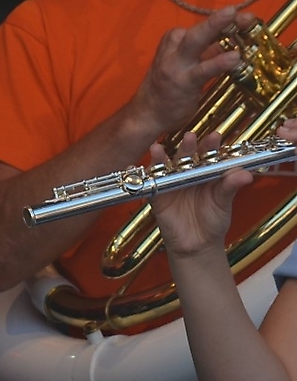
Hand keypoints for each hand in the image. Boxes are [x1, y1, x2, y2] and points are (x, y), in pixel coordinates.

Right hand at [130, 6, 249, 133]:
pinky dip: (218, 61)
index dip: (222, 21)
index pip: (199, 28)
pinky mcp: (183, 82)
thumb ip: (206, 54)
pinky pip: (202, 69)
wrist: (146, 114)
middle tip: (236, 9)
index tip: (242, 16)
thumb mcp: (185, 66)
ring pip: (195, 41)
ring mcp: (176, 65)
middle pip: (197, 30)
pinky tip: (234, 57)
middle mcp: (173, 50)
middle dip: (218, 18)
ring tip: (235, 18)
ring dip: (214, 27)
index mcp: (173, 44)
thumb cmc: (167, 91)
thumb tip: (233, 42)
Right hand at [147, 130, 252, 258]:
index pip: (208, 154)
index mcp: (205, 173)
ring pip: (165, 166)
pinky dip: (140, 173)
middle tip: (190, 137)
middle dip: (187, 146)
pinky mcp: (157, 194)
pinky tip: (134, 166)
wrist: (198, 244)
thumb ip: (230, 186)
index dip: (210, 145)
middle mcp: (187, 174)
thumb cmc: (214, 221)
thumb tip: (245, 174)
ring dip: (159, 156)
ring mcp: (171, 183)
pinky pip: (148, 182)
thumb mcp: (223, 203)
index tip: (215, 136)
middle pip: (186, 156)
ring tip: (157, 148)